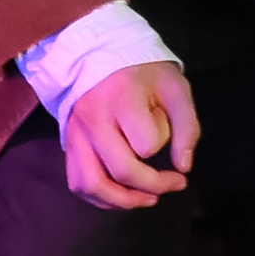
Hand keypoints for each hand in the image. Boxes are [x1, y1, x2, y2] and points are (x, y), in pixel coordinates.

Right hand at [60, 60, 197, 209]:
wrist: (98, 54)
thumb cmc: (144, 72)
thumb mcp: (175, 88)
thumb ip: (186, 127)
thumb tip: (183, 167)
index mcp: (122, 100)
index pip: (147, 144)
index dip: (163, 144)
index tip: (171, 132)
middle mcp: (94, 120)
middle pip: (121, 170)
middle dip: (153, 186)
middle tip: (174, 184)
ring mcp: (76, 134)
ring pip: (91, 184)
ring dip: (122, 201)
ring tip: (147, 199)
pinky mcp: (68, 143)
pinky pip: (76, 182)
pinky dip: (99, 198)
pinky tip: (122, 197)